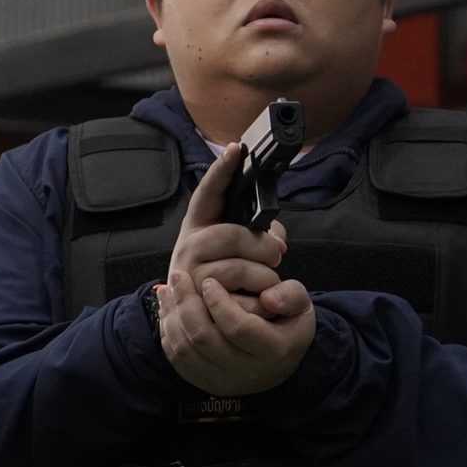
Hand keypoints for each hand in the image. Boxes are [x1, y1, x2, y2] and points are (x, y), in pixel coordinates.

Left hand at [155, 268, 315, 396]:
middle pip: (205, 339)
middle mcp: (248, 372)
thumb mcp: (301, 307)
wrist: (277, 359)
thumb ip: (291, 295)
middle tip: (179, 276)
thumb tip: (268, 297)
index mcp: (275, 352)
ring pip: (186, 350)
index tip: (209, 281)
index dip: (218, 302)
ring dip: (172, 316)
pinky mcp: (205, 383)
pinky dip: (168, 333)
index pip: (238, 328)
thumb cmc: (286, 324)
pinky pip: (178, 360)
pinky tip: (167, 310)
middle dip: (187, 303)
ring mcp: (225, 381)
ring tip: (167, 289)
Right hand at [166, 143, 287, 304]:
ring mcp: (191, 274)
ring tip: (266, 282)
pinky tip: (259, 300)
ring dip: (264, 277)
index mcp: (198, 225)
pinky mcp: (199, 303)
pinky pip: (241, 299)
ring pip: (239, 269)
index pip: (209, 192)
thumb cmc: (224, 274)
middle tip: (276, 254)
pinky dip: (260, 300)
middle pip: (231, 235)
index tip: (236, 149)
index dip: (222, 171)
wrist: (198, 316)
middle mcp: (188, 245)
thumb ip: (260, 234)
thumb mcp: (238, 248)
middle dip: (261, 246)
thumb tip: (277, 240)